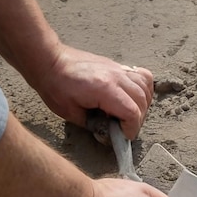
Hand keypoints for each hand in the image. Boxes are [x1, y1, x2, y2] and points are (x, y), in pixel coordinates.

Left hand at [33, 44, 153, 138]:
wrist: (50, 61)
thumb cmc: (56, 86)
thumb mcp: (71, 114)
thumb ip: (95, 125)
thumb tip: (111, 134)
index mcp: (104, 88)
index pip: (132, 113)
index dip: (131, 129)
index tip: (123, 136)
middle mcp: (115, 76)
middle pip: (142, 102)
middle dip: (137, 120)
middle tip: (124, 128)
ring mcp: (118, 69)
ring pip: (146, 88)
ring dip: (143, 105)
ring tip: (129, 114)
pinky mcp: (118, 67)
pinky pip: (142, 76)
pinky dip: (144, 89)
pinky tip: (134, 97)